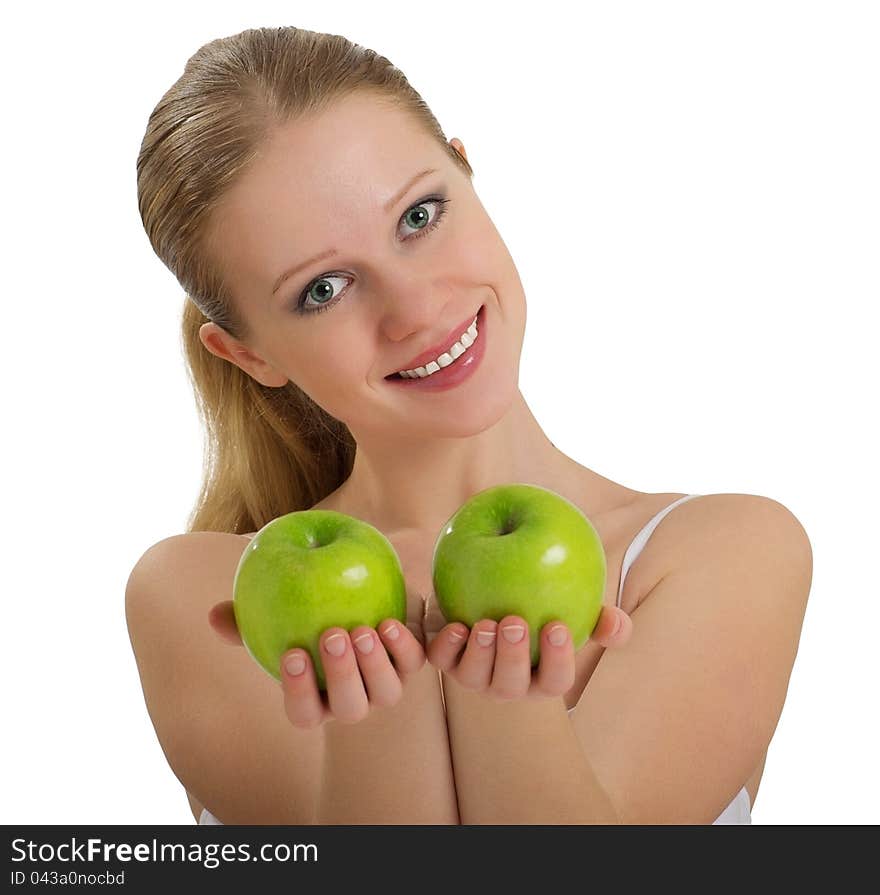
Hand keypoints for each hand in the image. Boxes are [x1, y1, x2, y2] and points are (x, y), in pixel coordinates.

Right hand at [208, 601, 425, 726]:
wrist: (357, 591)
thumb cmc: (304, 611)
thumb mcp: (275, 614)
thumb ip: (246, 618)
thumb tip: (216, 615)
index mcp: (317, 699)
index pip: (304, 714)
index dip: (299, 691)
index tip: (291, 654)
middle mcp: (352, 700)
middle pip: (349, 708)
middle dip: (341, 675)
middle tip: (332, 636)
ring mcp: (384, 685)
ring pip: (386, 693)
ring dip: (374, 664)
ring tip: (361, 628)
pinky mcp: (410, 663)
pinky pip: (413, 663)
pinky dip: (403, 647)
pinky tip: (389, 622)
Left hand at [423, 604, 632, 702]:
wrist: (490, 592)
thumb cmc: (543, 607)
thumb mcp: (574, 610)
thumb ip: (600, 619)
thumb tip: (616, 622)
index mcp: (542, 677)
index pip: (555, 681)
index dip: (557, 659)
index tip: (556, 625)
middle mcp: (508, 683)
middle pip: (511, 685)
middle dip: (512, 657)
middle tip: (515, 622)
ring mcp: (476, 675)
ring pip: (475, 678)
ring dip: (480, 652)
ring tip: (486, 623)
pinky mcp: (448, 659)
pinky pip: (443, 660)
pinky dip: (448, 647)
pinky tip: (456, 626)